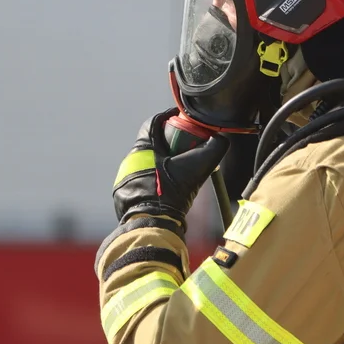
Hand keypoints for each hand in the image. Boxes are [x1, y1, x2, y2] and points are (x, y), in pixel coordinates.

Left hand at [112, 108, 229, 230]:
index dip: (170, 118)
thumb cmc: (173, 194)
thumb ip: (214, 149)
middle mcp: (129, 161)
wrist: (154, 224)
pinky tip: (165, 189)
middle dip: (167, 144)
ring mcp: (124, 179)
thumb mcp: (198, 169)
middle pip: (150, 144)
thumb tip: (220, 138)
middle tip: (184, 150)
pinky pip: (140, 182)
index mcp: (143, 148)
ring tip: (176, 172)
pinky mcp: (123, 195)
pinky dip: (152, 181)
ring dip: (159, 164)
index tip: (182, 121)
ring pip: (145, 164)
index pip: (154, 122)